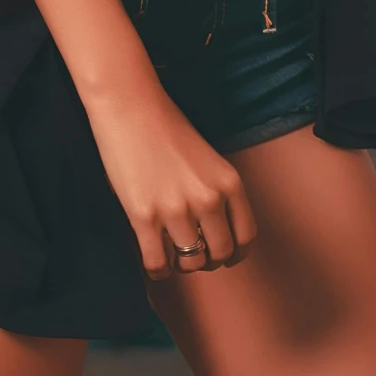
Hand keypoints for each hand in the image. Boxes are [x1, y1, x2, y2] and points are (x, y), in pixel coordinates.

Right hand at [27, 0, 255, 277]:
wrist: (130, 106)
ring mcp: (176, 210)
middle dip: (207, 260)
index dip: (236, 253)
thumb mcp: (208, 159)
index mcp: (228, 182)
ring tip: (172, 252)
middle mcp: (208, 199)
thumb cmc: (167, 127)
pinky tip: (155, 259)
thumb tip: (214, 233)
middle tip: (193, 253)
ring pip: (190, 264)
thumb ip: (216, 193)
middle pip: (219, 254)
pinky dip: (158, 270)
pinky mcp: (144, 217)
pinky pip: (157, 264)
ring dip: (182, 264)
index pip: (245, 236)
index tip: (225, 256)